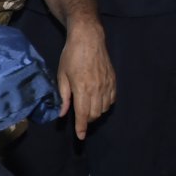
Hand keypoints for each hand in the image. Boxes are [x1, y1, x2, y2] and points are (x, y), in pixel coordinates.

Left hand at [56, 21, 115, 139]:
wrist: (89, 39)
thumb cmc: (71, 56)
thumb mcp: (62, 76)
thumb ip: (64, 96)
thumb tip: (62, 113)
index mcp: (82, 88)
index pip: (83, 114)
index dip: (81, 127)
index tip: (80, 136)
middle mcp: (97, 89)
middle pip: (94, 114)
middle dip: (87, 120)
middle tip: (80, 117)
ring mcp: (107, 85)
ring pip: (104, 109)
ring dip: (96, 113)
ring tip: (87, 108)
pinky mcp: (113, 80)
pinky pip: (112, 100)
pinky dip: (105, 105)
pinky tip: (98, 100)